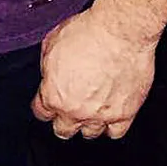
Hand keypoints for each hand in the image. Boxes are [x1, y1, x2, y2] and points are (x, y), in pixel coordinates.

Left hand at [31, 7, 155, 140]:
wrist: (119, 32)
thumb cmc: (87, 32)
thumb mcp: (51, 43)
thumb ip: (47, 66)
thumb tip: (49, 74)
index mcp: (54, 94)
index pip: (41, 112)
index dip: (43, 106)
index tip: (47, 103)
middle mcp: (75, 110)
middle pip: (63, 130)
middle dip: (63, 120)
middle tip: (67, 109)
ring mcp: (101, 114)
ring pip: (90, 133)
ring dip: (87, 123)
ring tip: (90, 111)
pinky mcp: (125, 113)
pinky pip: (116, 132)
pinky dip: (112, 126)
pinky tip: (110, 116)